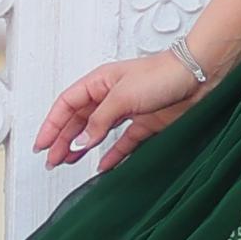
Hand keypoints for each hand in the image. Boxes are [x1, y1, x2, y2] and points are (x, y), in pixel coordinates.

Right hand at [35, 47, 204, 171]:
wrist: (198, 76)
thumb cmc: (163, 74)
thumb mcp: (122, 97)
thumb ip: (99, 122)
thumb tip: (80, 141)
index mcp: (100, 82)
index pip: (67, 104)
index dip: (51, 124)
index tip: (41, 145)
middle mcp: (111, 95)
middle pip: (79, 119)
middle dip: (63, 139)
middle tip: (52, 160)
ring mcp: (128, 110)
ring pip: (97, 131)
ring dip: (82, 146)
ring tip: (67, 162)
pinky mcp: (146, 123)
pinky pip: (123, 141)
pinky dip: (112, 154)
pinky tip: (103, 165)